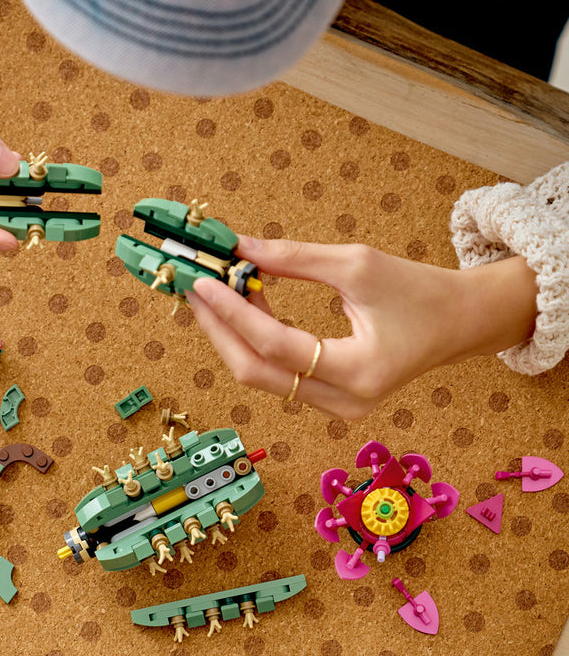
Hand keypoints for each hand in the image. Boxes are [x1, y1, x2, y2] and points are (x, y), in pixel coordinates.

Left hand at [186, 235, 537, 418]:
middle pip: (256, 373)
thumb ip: (293, 258)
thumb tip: (238, 247)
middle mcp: (345, 401)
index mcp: (360, 371)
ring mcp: (335, 408)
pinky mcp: (328, 401)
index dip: (233, 312)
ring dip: (233, 334)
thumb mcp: (357, 264)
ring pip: (261, 376)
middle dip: (219, 329)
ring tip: (217, 291)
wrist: (460, 322)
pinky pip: (276, 374)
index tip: (203, 282)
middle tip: (195, 291)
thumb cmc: (419, 291)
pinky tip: (243, 306)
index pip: (275, 345)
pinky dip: (254, 341)